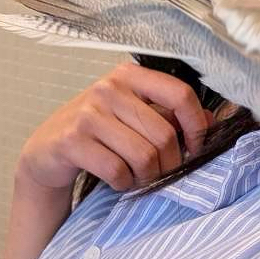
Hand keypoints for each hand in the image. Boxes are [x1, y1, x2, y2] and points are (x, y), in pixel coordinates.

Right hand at [15, 62, 213, 193]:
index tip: (194, 147)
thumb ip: (170, 114)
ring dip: (147, 176)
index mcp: (129, 75)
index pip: (180, 94)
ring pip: (144, 155)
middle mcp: (108, 87)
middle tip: (160, 172)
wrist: (47, 152)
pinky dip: (124, 183)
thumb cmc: (99, 132)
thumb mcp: (134, 115)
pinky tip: (118, 180)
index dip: (196, 126)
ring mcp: (88, 113)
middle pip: (164, 134)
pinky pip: (117, 170)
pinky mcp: (72, 140)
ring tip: (139, 177)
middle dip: (169, 163)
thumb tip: (212, 120)